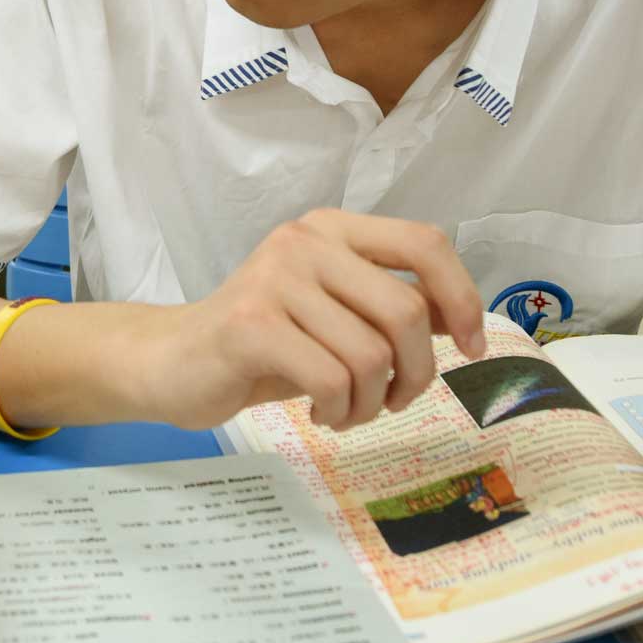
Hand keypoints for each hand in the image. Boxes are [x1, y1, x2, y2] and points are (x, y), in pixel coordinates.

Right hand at [151, 210, 487, 431]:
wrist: (171, 362)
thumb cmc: (261, 344)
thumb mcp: (332, 316)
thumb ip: (386, 308)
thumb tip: (461, 322)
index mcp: (330, 229)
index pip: (424, 244)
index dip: (463, 297)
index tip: (471, 347)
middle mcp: (304, 241)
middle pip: (405, 310)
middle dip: (417, 372)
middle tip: (396, 400)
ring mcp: (274, 279)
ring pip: (370, 354)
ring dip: (372, 402)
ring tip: (348, 411)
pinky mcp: (251, 325)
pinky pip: (332, 379)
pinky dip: (340, 411)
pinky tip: (321, 413)